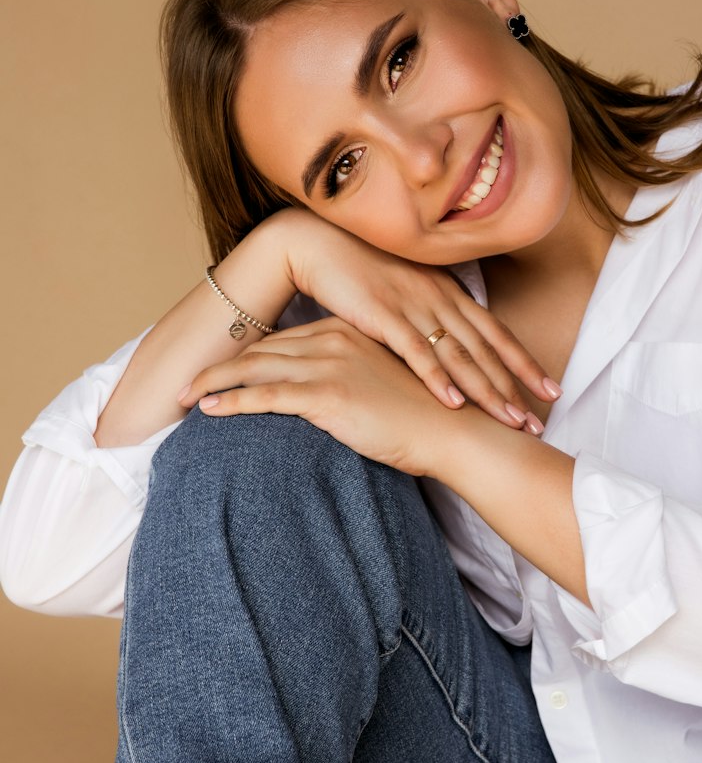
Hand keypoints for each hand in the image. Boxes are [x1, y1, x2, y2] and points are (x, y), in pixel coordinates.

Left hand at [179, 316, 468, 475]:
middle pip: (262, 350)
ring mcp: (329, 364)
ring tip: (185, 394)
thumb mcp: (385, 386)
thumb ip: (356, 379)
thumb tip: (336, 397)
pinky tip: (207, 409)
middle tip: (187, 380)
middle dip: (221, 365)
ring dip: (214, 381)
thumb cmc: (427, 416)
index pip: (284, 340)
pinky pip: (265, 396)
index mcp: (348, 332)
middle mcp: (334, 339)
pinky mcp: (327, 393)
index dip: (248, 354)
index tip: (221, 367)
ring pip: (255, 368)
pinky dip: (230, 401)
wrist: (455, 429)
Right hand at [272, 208, 555, 431]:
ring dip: (486, 390)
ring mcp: (414, 306)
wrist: (320, 244)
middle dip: (516, 387)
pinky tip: (453, 402)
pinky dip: (436, 378)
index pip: (496, 333)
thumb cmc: (363, 270)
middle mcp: (440, 298)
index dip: (525, 363)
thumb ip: (432, 314)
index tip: (552, 390)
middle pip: (487, 349)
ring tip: (509, 420)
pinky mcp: (383, 315)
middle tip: (539, 421)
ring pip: (460, 354)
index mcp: (449, 292)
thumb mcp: (408, 291)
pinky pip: (416, 352)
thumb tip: (450, 345)